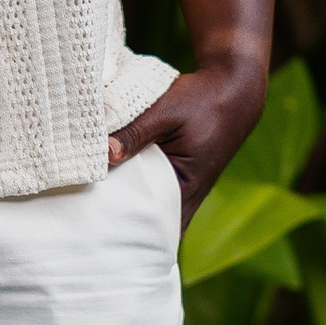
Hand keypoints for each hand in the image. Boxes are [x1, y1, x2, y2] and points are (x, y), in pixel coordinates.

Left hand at [108, 61, 265, 231]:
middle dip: (125, 221)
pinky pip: (158, 191)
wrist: (233, 92)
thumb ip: (136, 133)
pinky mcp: (182, 175)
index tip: (103, 231)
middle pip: (153, 223)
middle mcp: (188, 195)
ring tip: (97, 202)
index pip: (159, 228)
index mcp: (187, 188)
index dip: (132, 233)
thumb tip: (105, 153)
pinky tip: (115, 180)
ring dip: (131, 203)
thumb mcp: (166, 112)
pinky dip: (139, 188)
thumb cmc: (203, 102)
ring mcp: (186, 187)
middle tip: (92, 218)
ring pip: (154, 207)